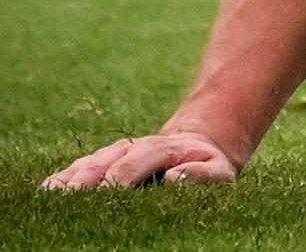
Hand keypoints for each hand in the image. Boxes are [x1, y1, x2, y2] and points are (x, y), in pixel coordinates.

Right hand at [41, 131, 238, 189]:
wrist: (198, 144)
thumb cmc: (209, 165)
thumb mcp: (219, 170)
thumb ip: (202, 174)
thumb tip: (173, 179)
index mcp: (160, 148)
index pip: (133, 163)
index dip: (118, 178)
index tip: (106, 194)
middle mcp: (131, 147)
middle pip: (101, 163)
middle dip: (85, 182)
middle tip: (69, 200)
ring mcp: (114, 153)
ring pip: (85, 165)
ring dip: (67, 181)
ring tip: (50, 199)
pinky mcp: (102, 162)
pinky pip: (77, 170)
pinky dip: (61, 180)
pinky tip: (46, 195)